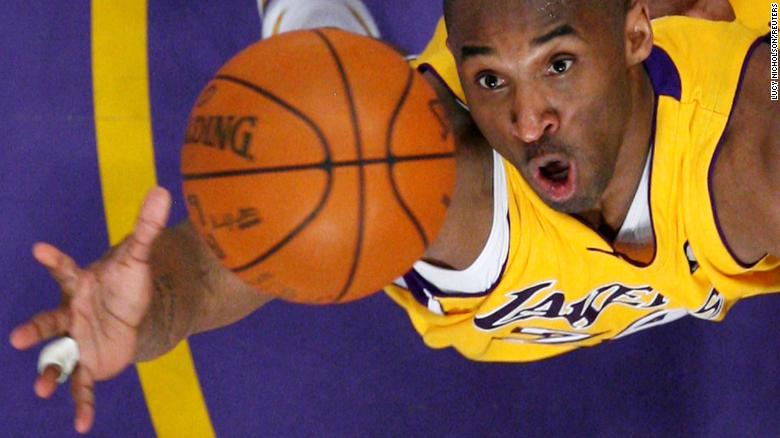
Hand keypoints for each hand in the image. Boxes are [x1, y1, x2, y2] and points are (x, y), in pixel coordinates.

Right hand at [9, 187, 170, 433]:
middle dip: (35, 330)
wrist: (130, 314)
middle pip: (49, 322)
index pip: (64, 270)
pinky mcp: (89, 362)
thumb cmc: (126, 284)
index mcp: (79, 285)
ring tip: (43, 389)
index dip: (53, 260)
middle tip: (19, 339)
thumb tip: (163, 189)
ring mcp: (76, 341)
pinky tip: (81, 423)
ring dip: (50, 374)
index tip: (39, 249)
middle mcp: (70, 314)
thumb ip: (147, 226)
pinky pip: (82, 385)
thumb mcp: (138, 257)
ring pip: (58, 359)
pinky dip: (82, 403)